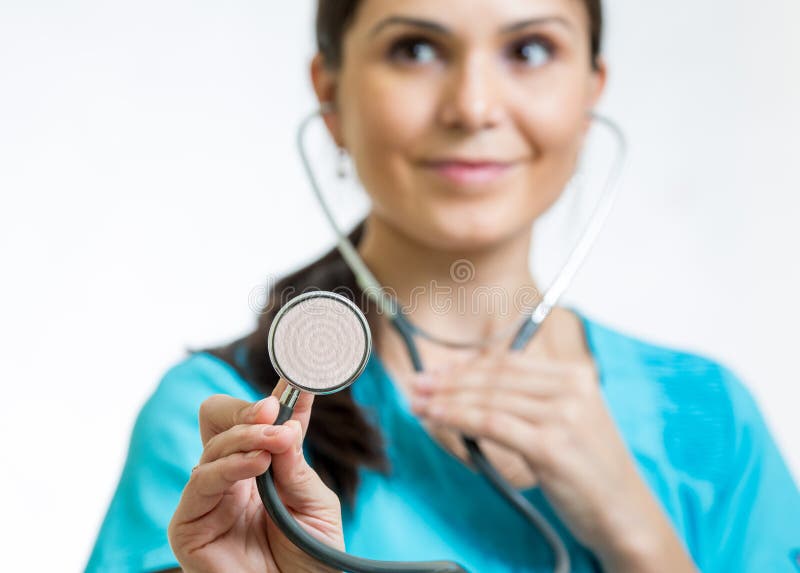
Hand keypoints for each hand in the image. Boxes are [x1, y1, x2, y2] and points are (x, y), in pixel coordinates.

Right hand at [167, 379, 343, 572]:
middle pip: (219, 419)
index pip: (257, 421)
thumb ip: (297, 464)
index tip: (297, 380)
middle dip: (246, 409)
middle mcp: (229, 478)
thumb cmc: (310, 559)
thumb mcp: (315, 504)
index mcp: (259, 469)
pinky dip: (229, 465)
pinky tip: (256, 466)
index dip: (275, 398)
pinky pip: (200, 481)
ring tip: (274, 442)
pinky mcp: (189, 526)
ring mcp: (207, 500)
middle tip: (274, 410)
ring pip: (211, 445)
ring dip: (246, 437)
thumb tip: (290, 418)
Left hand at [408, 347, 696, 571]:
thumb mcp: (570, 422)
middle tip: (418, 385)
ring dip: (445, 399)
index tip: (438, 371)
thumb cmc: (592, 474)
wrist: (626, 515)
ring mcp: (563, 415)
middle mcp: (571, 389)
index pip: (508, 362)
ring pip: (487, 399)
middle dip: (449, 380)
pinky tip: (436, 417)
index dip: (467, 365)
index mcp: (576, 376)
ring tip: (419, 403)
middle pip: (494, 377)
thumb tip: (476, 389)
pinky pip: (490, 423)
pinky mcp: (550, 445)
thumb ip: (532, 400)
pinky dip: (457, 418)